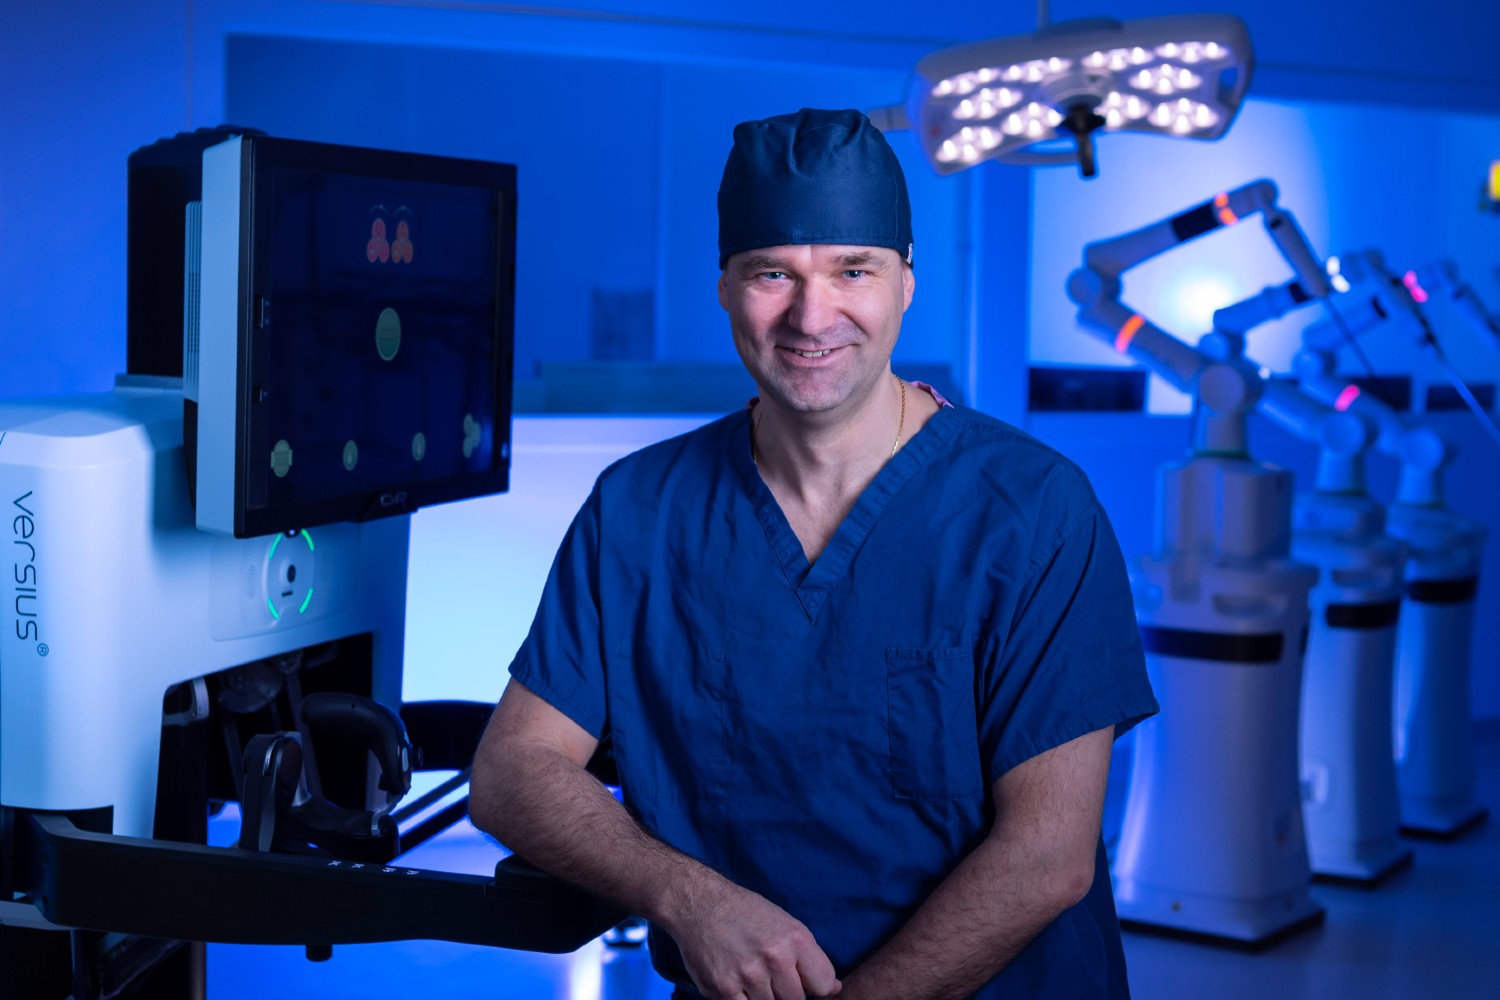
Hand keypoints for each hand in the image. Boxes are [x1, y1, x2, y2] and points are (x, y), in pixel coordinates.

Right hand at [671, 881, 840, 999]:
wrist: (699, 904)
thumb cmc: (745, 913)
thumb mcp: (785, 924)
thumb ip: (810, 957)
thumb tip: (834, 989)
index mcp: (795, 938)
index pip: (823, 985)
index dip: (814, 986)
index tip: (800, 979)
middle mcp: (775, 956)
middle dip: (785, 991)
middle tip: (768, 973)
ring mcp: (749, 975)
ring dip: (762, 996)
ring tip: (749, 973)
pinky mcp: (724, 989)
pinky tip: (736, 982)